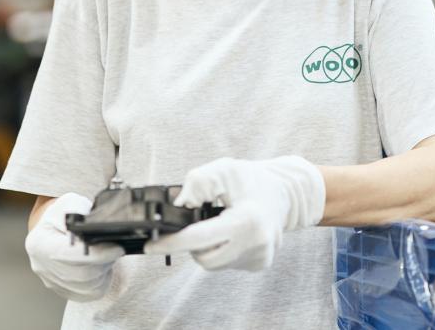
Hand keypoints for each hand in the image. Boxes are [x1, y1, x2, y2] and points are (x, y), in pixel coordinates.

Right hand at [25, 192, 124, 301]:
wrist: (55, 224)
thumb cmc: (64, 212)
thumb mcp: (72, 202)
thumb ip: (83, 214)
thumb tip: (100, 228)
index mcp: (40, 242)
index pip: (72, 256)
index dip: (97, 254)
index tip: (117, 248)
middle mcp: (42, 266)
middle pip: (81, 275)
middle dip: (104, 262)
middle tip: (117, 249)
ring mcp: (51, 282)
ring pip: (87, 287)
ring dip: (104, 271)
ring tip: (108, 254)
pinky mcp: (63, 290)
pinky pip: (88, 293)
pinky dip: (101, 281)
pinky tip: (102, 265)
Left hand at [143, 156, 324, 271]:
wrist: (283, 191)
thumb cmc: (251, 179)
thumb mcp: (223, 170)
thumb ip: (198, 183)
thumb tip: (178, 207)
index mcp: (247, 221)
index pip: (200, 238)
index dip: (172, 242)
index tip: (150, 245)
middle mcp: (256, 245)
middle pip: (204, 257)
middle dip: (191, 241)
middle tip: (195, 220)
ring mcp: (259, 259)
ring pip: (214, 262)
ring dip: (206, 245)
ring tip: (217, 220)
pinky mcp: (259, 264)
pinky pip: (226, 262)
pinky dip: (220, 248)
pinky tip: (229, 230)